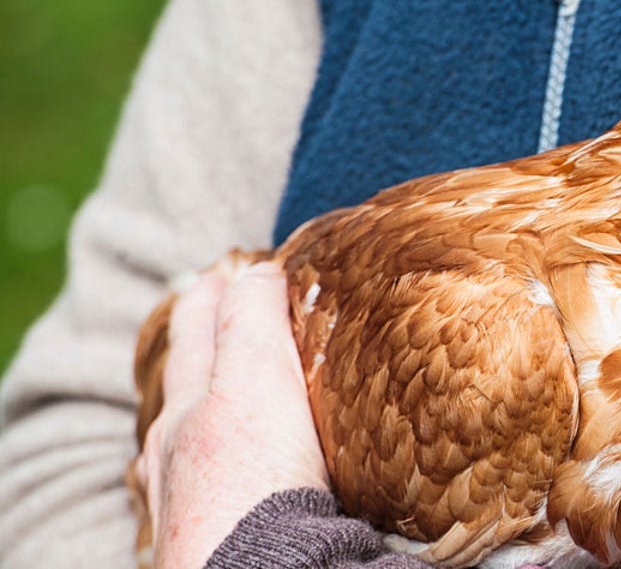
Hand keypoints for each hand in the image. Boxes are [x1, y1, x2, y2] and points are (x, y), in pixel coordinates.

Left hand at [136, 262, 329, 567]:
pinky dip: (214, 467)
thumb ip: (252, 320)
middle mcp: (174, 452)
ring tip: (219, 401)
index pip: (199, 334)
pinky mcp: (209, 539)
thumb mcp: (256, 378)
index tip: (222, 275)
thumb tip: (257, 272)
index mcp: (187, 407)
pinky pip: (206, 489)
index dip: (213, 299)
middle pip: (183, 388)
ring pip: (185, 441)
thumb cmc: (253, 478)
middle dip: (198, 351)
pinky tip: (228, 479)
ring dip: (200, 412)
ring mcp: (185, 499)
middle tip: (214, 321)